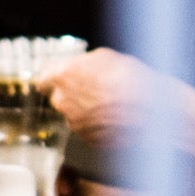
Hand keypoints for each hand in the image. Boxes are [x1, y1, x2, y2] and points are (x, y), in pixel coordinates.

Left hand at [38, 48, 160, 147]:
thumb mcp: (103, 56)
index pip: (43, 80)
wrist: (151, 108)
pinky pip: (88, 130)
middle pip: (59, 98)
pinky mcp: (88, 139)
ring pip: (75, 115)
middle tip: (94, 90)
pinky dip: (98, 124)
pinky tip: (115, 116)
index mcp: (62, 77)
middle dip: (73, 95)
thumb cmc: (130, 79)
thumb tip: (78, 66)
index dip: (53, 79)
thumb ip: (81, 64)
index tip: (60, 79)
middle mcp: (63, 101)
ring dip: (87, 111)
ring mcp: (75, 123)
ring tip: (110, 103)